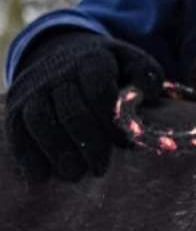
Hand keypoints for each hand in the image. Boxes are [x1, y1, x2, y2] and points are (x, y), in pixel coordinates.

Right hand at [5, 31, 163, 180]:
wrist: (65, 54)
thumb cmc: (110, 68)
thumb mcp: (132, 63)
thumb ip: (146, 76)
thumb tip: (146, 95)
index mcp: (91, 60)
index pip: (98, 90)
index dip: (111, 121)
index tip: (124, 144)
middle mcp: (58, 72)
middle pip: (70, 110)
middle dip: (88, 143)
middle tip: (101, 169)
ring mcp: (33, 88)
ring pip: (40, 121)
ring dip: (58, 152)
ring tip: (74, 175)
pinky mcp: (15, 104)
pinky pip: (16, 130)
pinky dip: (26, 155)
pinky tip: (41, 176)